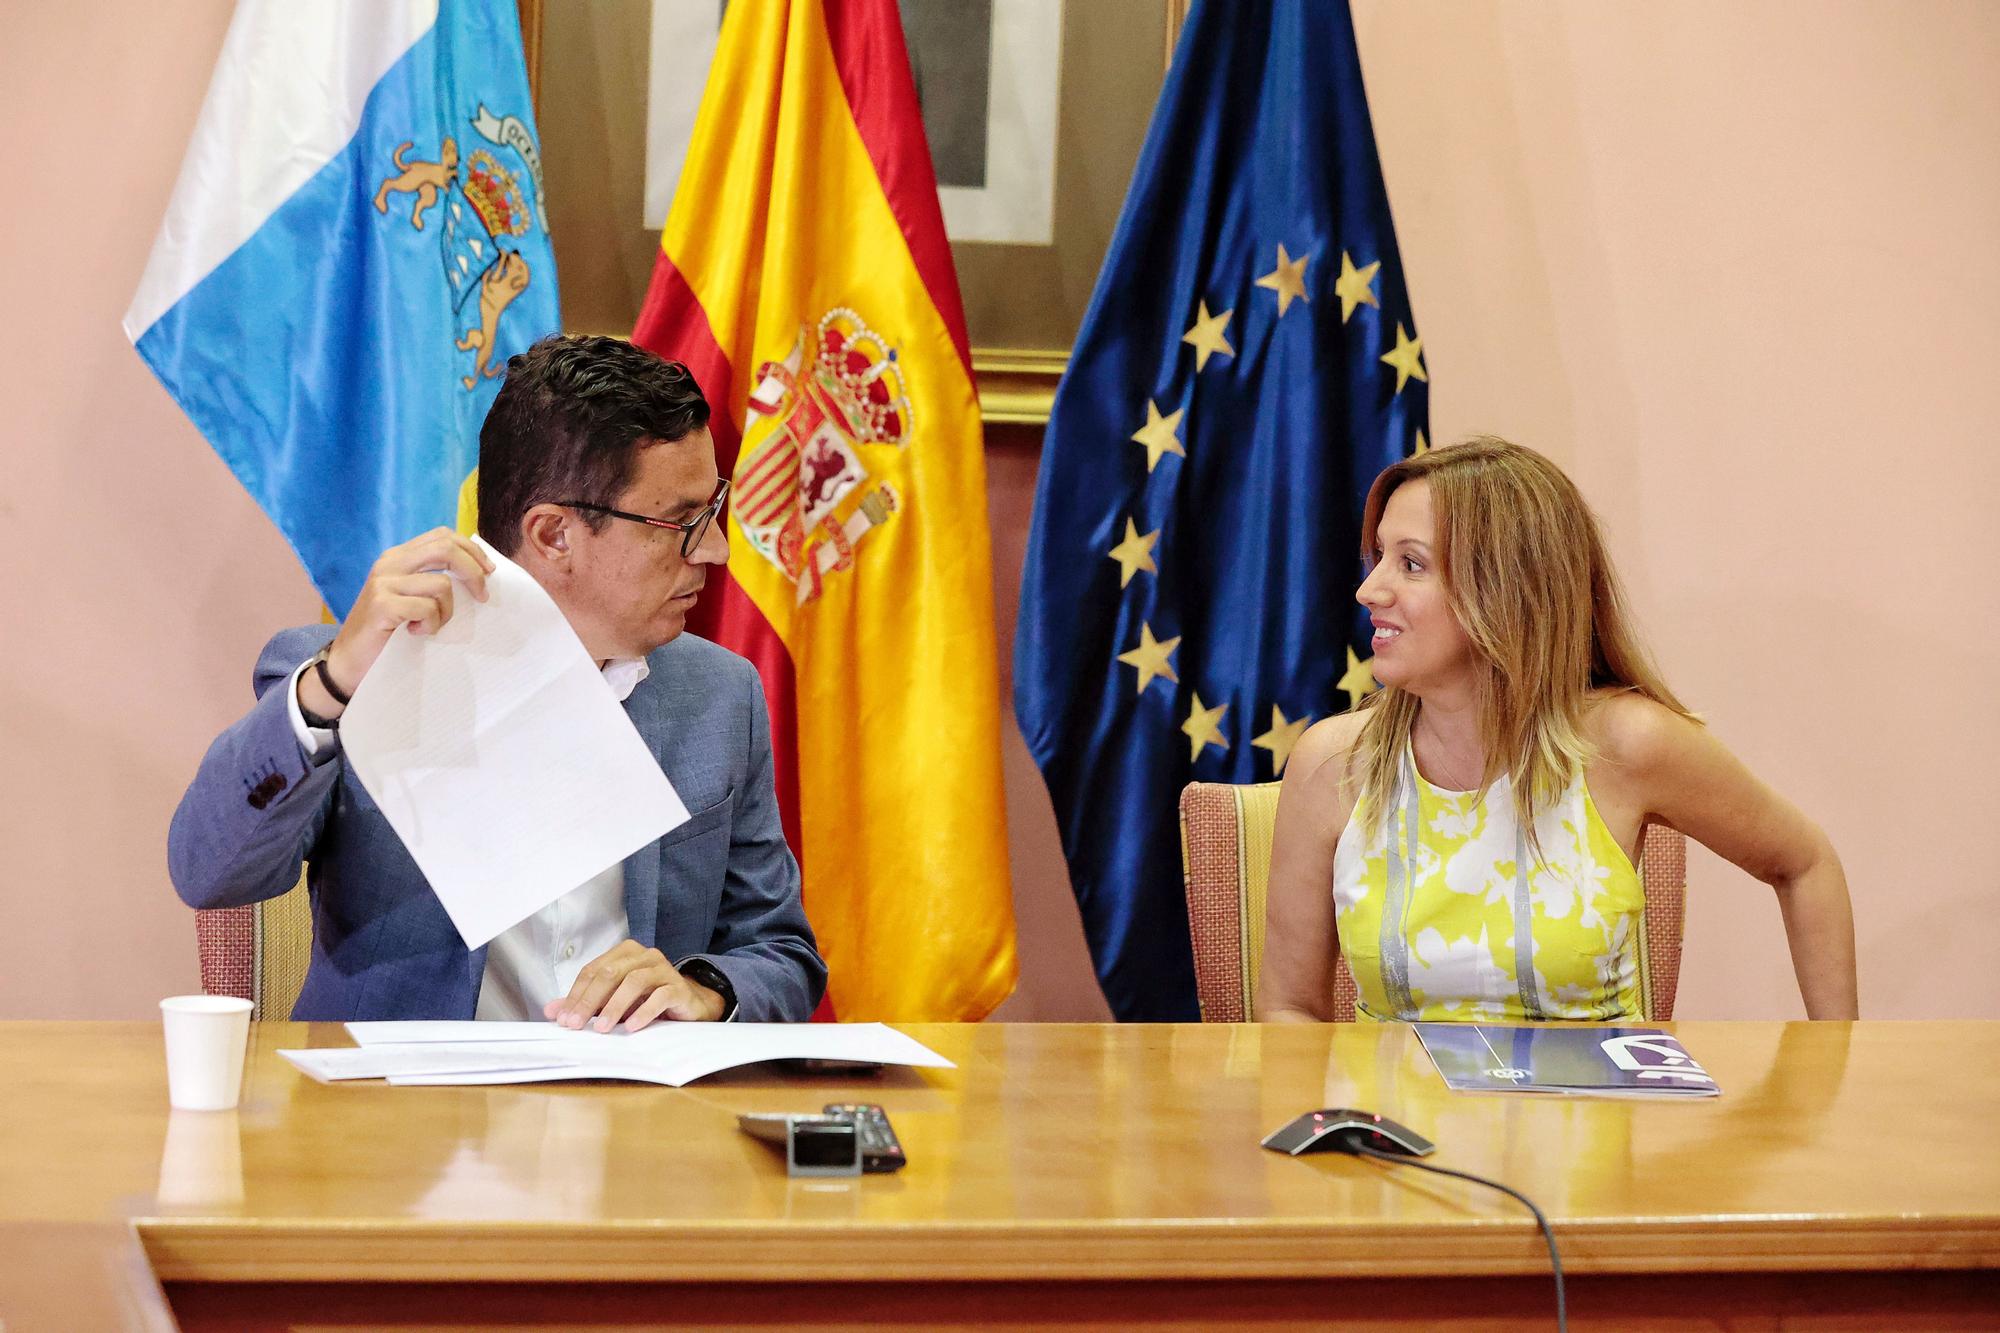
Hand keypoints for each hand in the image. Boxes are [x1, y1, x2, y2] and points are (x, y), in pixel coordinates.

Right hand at [301, 529, 493, 718]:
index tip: (488, 571)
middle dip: (473, 572)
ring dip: (446, 612)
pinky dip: (430, 625)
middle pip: (445, 549)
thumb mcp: (411, 598)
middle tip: (482, 597)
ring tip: (429, 626)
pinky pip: (427, 608)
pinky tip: (414, 633)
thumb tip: (478, 572)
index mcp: (399, 557)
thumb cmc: (388, 632)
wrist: (349, 662)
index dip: (471, 550)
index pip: (442, 536)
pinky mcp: (382, 605)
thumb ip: (432, 579)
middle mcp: (390, 563)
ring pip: (441, 584)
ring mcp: (383, 582)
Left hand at [545, 940, 725, 1030]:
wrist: (689, 1004)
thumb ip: (585, 1002)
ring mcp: (663, 969)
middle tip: (576, 1024)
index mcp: (624, 953)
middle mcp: (644, 956)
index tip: (564, 1018)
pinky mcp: (678, 987)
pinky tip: (631, 1027)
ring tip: (601, 1028)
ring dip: (614, 1006)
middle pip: (611, 973)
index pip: (593, 970)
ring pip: (634, 981)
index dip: (576, 994)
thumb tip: (552, 1011)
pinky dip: (643, 1011)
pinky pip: (660, 996)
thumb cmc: (647, 999)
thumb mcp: (613, 999)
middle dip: (590, 1000)